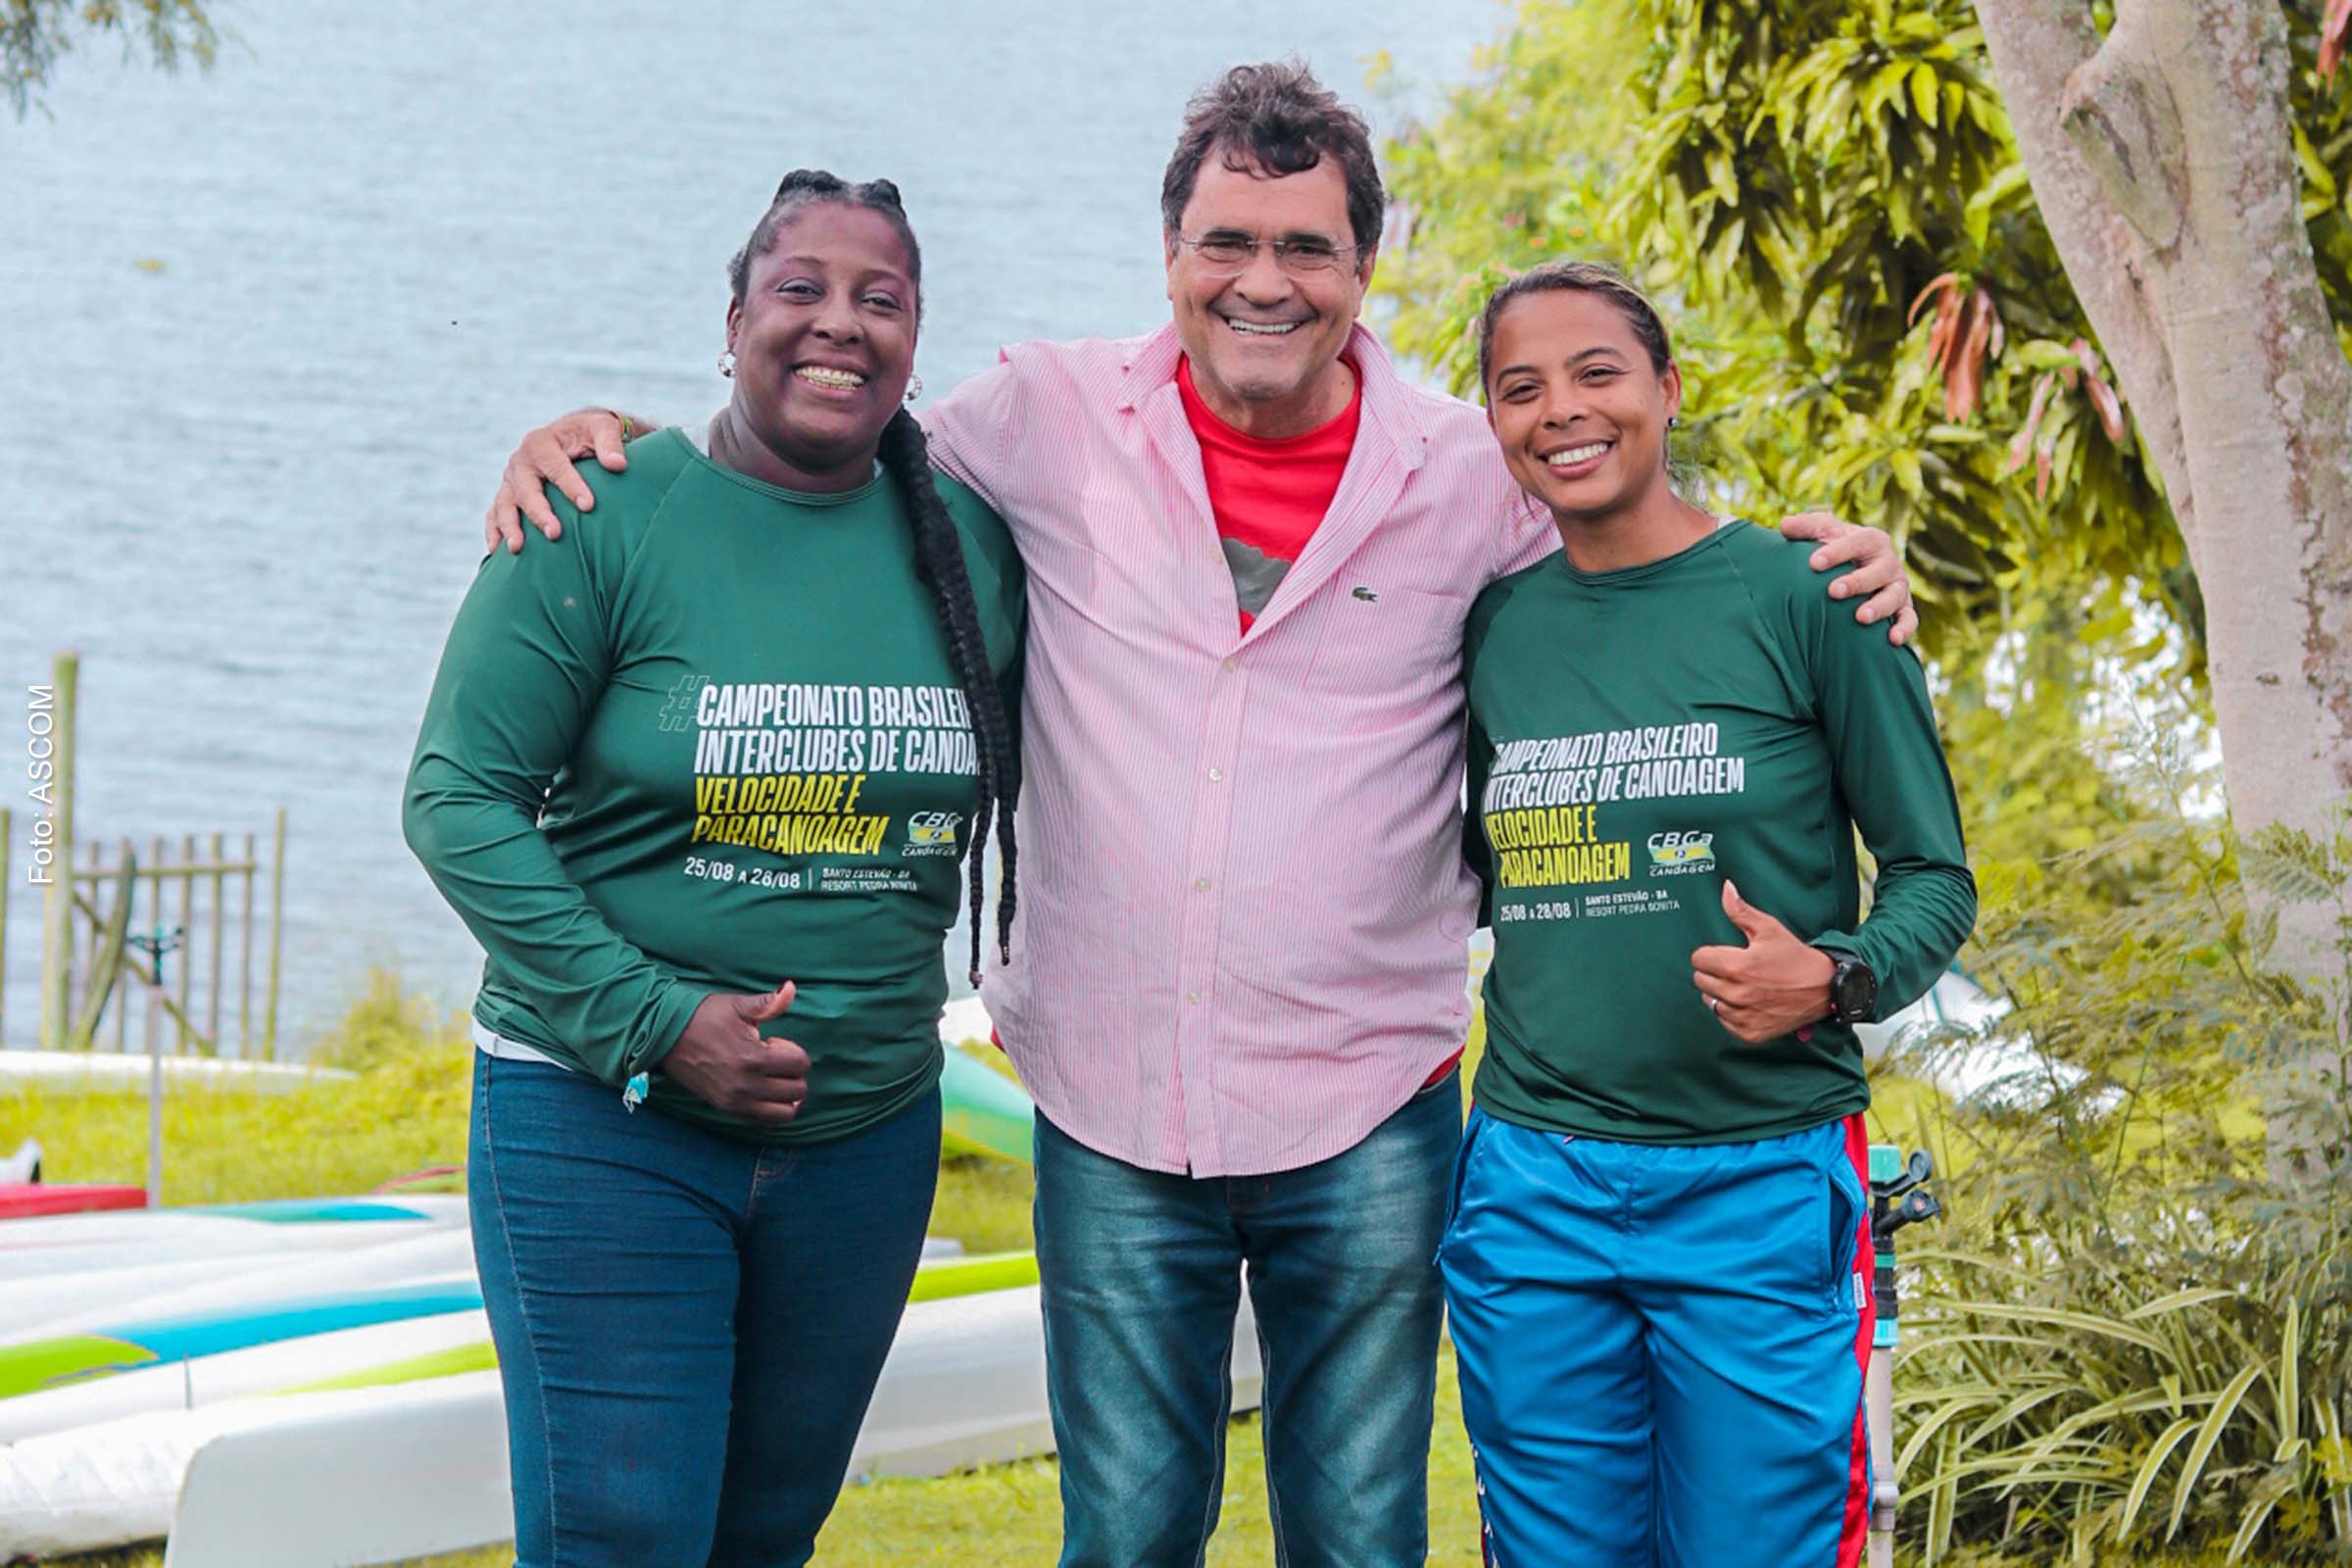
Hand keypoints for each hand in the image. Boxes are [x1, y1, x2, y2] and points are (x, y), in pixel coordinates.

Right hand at [482, 408, 634, 553]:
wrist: (572, 436)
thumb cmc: (590, 434)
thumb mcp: (603, 428)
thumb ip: (610, 443)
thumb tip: (618, 464)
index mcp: (541, 442)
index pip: (556, 467)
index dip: (571, 487)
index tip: (588, 506)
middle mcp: (521, 461)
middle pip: (526, 489)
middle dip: (539, 513)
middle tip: (555, 534)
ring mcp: (511, 480)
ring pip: (504, 504)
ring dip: (510, 526)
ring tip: (518, 548)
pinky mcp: (507, 495)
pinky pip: (494, 513)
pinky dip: (493, 531)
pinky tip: (497, 551)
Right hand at [657, 981, 810, 1124]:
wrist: (667, 1036)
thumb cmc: (705, 1017)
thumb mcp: (738, 1005)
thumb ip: (769, 1003)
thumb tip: (791, 987)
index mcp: (753, 1059)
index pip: (800, 1064)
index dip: (792, 1050)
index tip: (772, 1041)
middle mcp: (746, 1086)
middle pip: (797, 1090)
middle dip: (792, 1071)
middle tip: (771, 1057)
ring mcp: (736, 1102)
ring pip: (785, 1112)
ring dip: (787, 1094)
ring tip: (772, 1076)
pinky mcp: (727, 1109)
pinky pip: (765, 1122)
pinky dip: (773, 1108)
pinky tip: (764, 1089)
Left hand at [1690, 882, 1834, 1043]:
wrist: (1825, 989)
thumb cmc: (1796, 958)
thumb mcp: (1769, 928)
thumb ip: (1740, 910)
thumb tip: (1726, 888)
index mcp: (1737, 966)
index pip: (1698, 959)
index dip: (1710, 954)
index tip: (1726, 954)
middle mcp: (1737, 994)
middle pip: (1700, 981)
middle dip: (1714, 972)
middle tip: (1736, 969)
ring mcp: (1743, 1016)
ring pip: (1710, 1002)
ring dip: (1721, 993)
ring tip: (1744, 985)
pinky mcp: (1750, 1032)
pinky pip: (1724, 1021)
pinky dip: (1732, 1012)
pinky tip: (1749, 1002)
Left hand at [1778, 512, 1917, 645]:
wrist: (1854, 570)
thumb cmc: (1834, 550)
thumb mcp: (1821, 534)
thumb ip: (1805, 527)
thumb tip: (1785, 525)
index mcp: (1871, 540)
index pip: (1857, 542)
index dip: (1837, 552)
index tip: (1813, 563)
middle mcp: (1888, 563)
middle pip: (1879, 571)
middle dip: (1857, 581)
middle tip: (1833, 591)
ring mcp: (1897, 587)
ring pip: (1894, 596)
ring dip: (1879, 607)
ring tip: (1860, 618)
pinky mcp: (1902, 609)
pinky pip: (1909, 619)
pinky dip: (1904, 629)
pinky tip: (1892, 640)